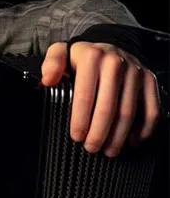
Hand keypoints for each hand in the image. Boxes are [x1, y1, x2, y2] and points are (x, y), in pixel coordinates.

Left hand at [40, 41, 159, 156]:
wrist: (110, 47)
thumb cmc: (82, 57)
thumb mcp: (60, 53)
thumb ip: (52, 65)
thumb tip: (47, 81)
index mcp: (91, 57)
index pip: (85, 95)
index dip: (81, 119)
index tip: (76, 136)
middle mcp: (115, 63)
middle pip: (108, 107)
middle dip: (99, 132)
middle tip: (91, 148)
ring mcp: (135, 72)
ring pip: (129, 112)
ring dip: (119, 135)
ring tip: (108, 150)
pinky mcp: (150, 80)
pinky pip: (151, 109)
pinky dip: (144, 129)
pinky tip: (132, 141)